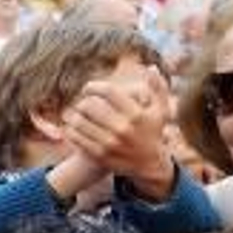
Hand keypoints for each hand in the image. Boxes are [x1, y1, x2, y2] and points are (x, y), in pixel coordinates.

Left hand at [62, 66, 174, 199]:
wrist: (150, 166)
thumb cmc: (153, 132)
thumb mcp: (161, 110)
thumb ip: (158, 87)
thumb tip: (151, 67)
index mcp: (136, 115)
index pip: (108, 91)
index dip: (94, 86)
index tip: (88, 88)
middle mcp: (122, 129)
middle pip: (89, 105)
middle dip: (82, 101)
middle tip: (83, 103)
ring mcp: (109, 143)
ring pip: (78, 121)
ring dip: (73, 114)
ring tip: (76, 113)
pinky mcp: (99, 155)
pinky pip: (74, 136)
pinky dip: (71, 129)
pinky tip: (74, 126)